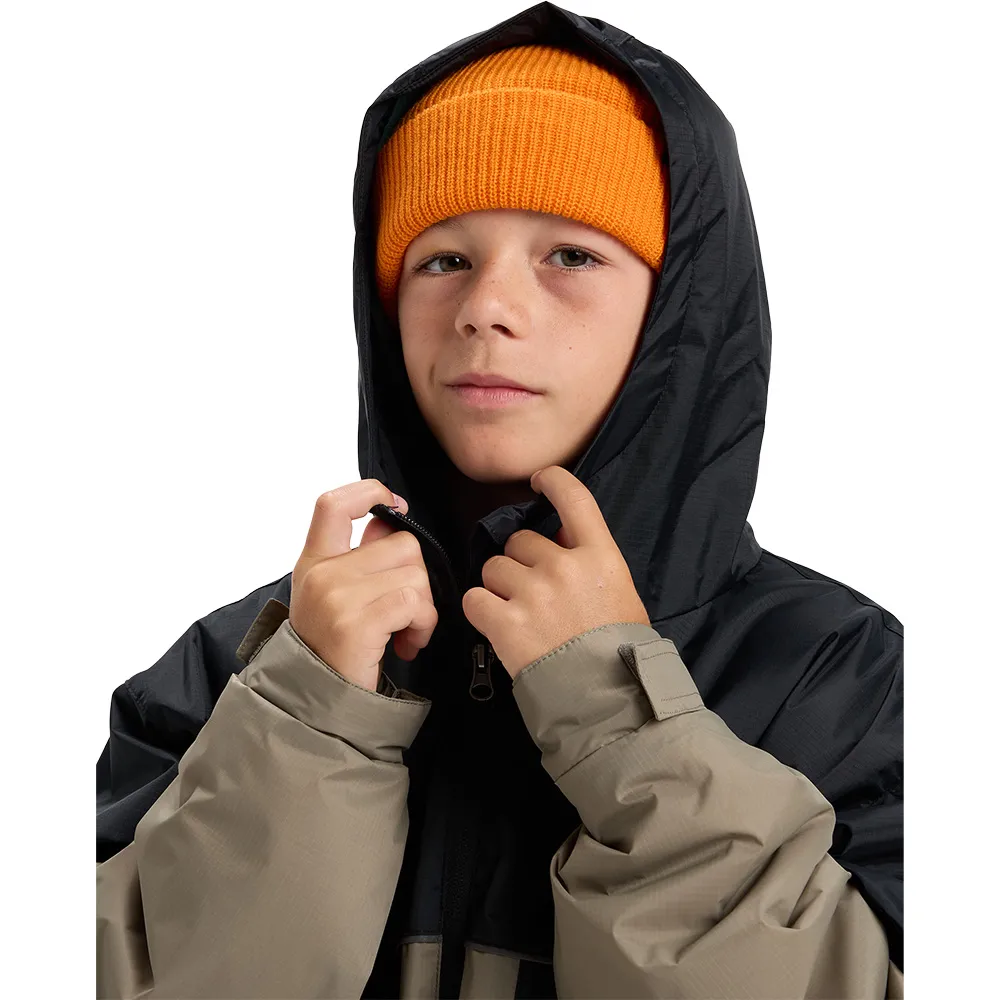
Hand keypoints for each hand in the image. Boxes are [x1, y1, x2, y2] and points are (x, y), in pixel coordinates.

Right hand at [289, 480, 438, 691]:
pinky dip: (423, 625)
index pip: (333, 504)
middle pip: (400, 542)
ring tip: (405, 633)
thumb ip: (360, 557)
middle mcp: (322, 573)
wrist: (315, 703)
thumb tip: (391, 517)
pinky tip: (408, 644)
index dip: (369, 491)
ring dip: (423, 607)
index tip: (396, 505)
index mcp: (314, 560)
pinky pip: (415, 603)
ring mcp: (337, 596)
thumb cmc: (333, 649)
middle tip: (407, 612)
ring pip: (414, 574)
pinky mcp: (356, 622)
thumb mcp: (334, 595)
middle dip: (417, 577)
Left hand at [462, 465, 648, 679]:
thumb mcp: (620, 594)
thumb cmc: (619, 649)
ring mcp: (533, 593)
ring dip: (498, 587)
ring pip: (493, 568)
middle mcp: (564, 566)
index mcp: (599, 555)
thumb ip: (589, 563)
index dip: (552, 481)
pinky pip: (475, 599)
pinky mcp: (506, 622)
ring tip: (517, 614)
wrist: (608, 698)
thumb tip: (556, 541)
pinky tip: (497, 626)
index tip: (539, 480)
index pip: (574, 497)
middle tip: (533, 593)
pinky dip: (481, 611)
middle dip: (520, 562)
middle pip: (520, 541)